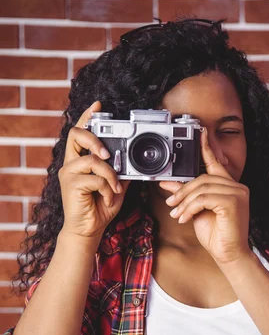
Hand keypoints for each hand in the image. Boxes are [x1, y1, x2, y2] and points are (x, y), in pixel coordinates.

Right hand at [58, 100, 130, 238]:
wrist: (89, 230)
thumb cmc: (100, 208)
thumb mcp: (116, 186)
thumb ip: (121, 171)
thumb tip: (134, 161)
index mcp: (80, 160)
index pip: (80, 132)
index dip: (87, 116)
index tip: (98, 105)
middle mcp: (71, 164)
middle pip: (75, 135)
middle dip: (94, 138)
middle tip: (109, 153)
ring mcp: (68, 174)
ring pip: (91, 160)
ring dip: (109, 173)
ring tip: (116, 186)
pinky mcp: (70, 186)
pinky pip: (94, 179)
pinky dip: (107, 188)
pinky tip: (109, 197)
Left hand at [159, 127, 250, 264]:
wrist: (228, 255)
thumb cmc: (216, 235)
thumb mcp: (196, 211)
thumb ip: (186, 195)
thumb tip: (168, 183)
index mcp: (229, 187)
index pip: (215, 163)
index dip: (206, 148)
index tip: (200, 133)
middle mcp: (237, 187)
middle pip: (202, 178)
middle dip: (182, 191)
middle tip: (170, 204)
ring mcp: (238, 193)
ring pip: (202, 188)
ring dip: (184, 202)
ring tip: (177, 214)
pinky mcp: (234, 202)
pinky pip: (205, 198)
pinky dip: (191, 208)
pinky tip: (186, 219)